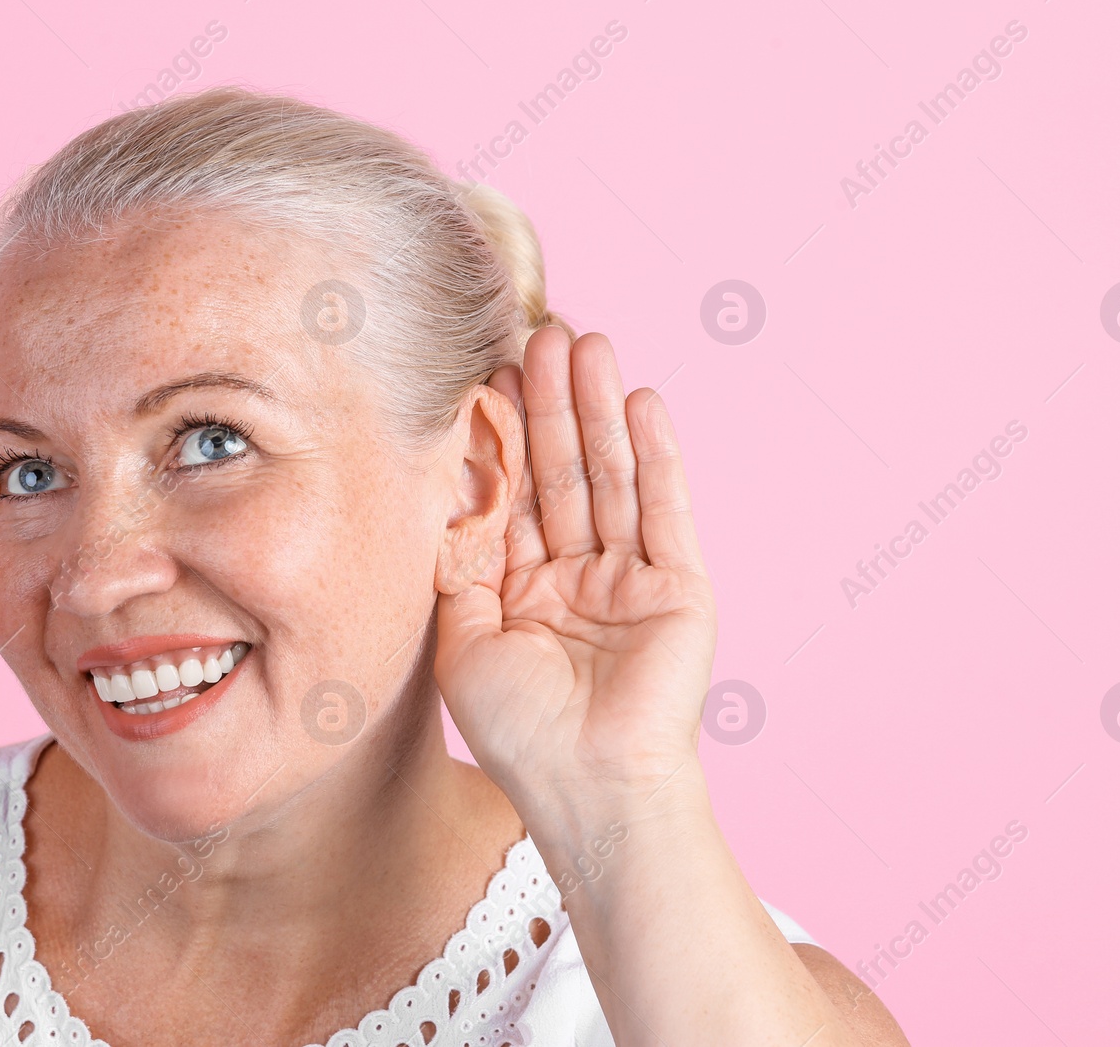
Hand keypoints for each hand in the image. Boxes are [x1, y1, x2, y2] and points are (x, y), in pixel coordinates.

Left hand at [433, 327, 716, 809]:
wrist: (589, 789)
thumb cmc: (518, 730)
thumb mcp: (461, 635)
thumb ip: (457, 559)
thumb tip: (441, 481)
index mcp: (521, 586)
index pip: (510, 492)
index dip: (499, 433)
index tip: (485, 367)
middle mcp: (576, 573)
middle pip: (561, 470)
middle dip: (551, 403)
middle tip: (543, 330)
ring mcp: (630, 577)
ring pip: (611, 476)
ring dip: (599, 410)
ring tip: (589, 341)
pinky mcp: (679, 585)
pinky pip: (664, 508)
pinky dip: (655, 455)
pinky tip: (641, 401)